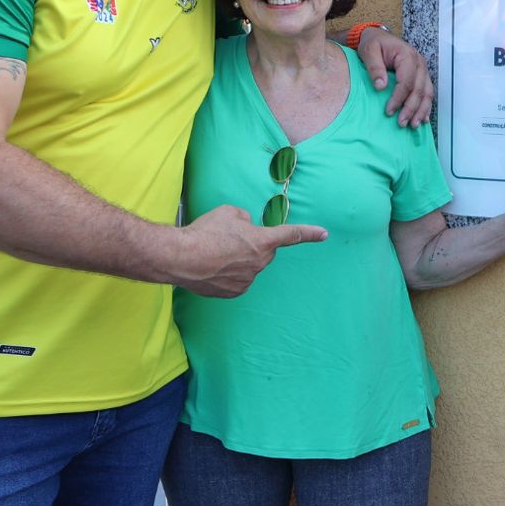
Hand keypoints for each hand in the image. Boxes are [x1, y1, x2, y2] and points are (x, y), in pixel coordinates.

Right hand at [174, 204, 327, 297]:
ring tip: (214, 254)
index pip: (292, 235)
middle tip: (229, 240)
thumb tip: (246, 226)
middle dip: (253, 245)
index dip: (309, 233)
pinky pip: (237, 280)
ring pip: (249, 266)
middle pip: (264, 252)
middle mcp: (259, 262)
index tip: (324, 234)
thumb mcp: (228, 213)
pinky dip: (228, 274)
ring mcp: (247, 280)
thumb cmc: (204, 232)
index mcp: (263, 241)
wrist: (181, 258)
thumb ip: (244, 219)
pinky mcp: (234, 292)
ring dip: (238, 260)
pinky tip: (212, 267)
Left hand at [356, 27, 433, 126]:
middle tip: (401, 123)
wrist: (378, 37)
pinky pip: (427, 93)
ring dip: (422, 111)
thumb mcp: (369, 51)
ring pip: (427, 93)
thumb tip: (381, 86)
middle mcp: (419, 63)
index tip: (389, 111)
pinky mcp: (422, 76)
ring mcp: (422, 70)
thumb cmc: (373, 43)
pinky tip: (423, 119)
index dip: (399, 98)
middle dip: (411, 109)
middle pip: (419, 90)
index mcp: (407, 56)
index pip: (407, 81)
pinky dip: (426, 107)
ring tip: (414, 125)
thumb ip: (374, 67)